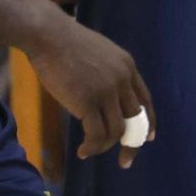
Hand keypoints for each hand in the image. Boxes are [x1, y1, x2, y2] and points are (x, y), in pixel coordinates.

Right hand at [23, 13, 155, 168]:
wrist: (47, 34)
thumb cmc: (64, 43)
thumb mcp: (98, 53)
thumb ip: (108, 74)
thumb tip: (106, 100)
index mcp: (127, 66)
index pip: (145, 100)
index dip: (149, 122)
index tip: (148, 139)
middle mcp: (122, 79)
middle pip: (135, 120)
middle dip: (132, 144)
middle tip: (125, 161)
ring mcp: (106, 91)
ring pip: (116, 131)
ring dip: (104, 146)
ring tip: (90, 150)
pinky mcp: (88, 102)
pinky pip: (96, 135)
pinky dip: (92, 147)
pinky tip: (82, 152)